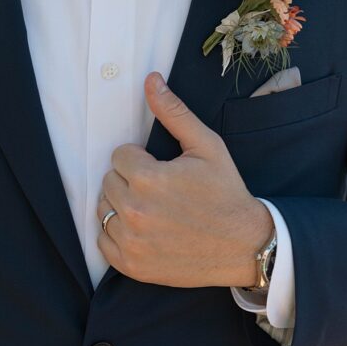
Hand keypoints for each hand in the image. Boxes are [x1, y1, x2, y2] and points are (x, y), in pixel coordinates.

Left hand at [96, 72, 273, 287]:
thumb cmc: (226, 192)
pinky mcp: (131, 265)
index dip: (141, 160)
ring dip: (121, 206)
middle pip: (108, 181)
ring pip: (103, 209)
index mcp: (149, 179)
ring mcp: (131, 242)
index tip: (163, 170)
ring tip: (153, 209)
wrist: (244, 245)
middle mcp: (135, 211)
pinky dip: (117, 234)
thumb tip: (151, 80)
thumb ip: (174, 113)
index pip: (119, 156)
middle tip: (161, 191)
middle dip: (130, 180)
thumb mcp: (207, 147)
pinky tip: (144, 230)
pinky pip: (103, 240)